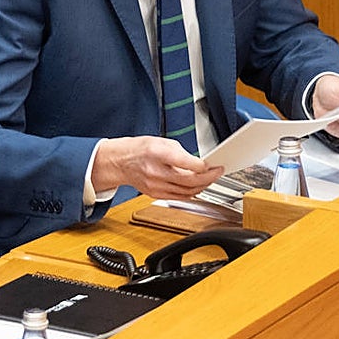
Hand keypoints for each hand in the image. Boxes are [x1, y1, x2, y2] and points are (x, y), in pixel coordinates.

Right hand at [90, 136, 222, 199]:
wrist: (121, 162)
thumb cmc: (140, 149)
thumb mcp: (162, 141)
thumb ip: (181, 153)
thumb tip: (198, 164)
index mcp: (158, 153)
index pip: (187, 164)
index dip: (204, 167)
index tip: (214, 165)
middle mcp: (156, 171)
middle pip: (190, 181)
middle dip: (208, 178)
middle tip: (217, 172)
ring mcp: (155, 185)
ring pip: (187, 191)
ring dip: (202, 186)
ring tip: (210, 179)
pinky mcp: (156, 194)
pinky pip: (180, 197)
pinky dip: (192, 193)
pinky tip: (198, 187)